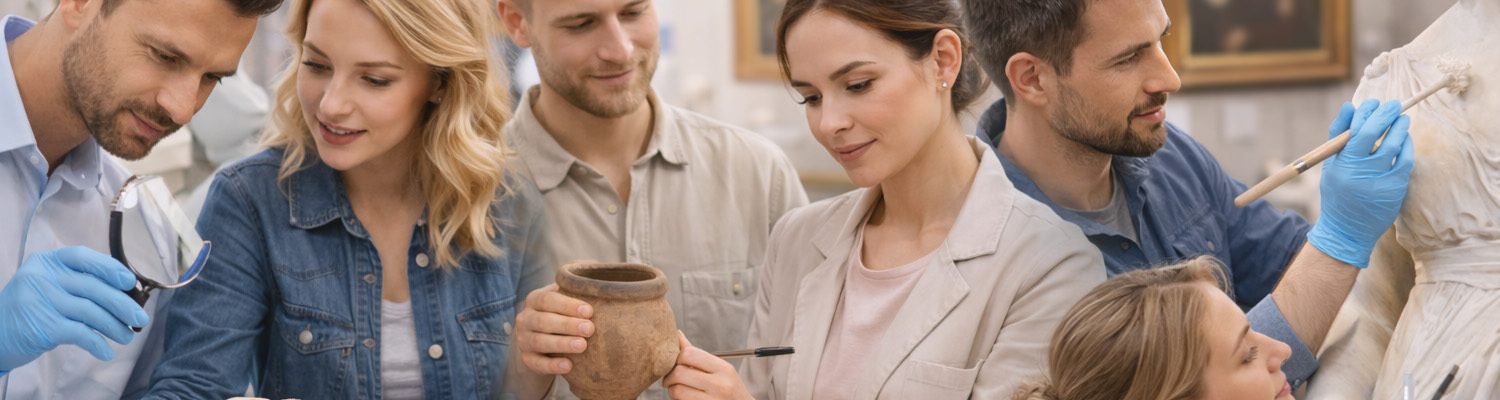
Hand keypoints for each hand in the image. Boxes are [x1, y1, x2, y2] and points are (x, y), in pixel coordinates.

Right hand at [0, 247, 147, 371]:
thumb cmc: (31, 309)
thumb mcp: (48, 287)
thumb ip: (78, 284)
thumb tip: (125, 293)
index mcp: (47, 261)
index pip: (84, 257)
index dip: (110, 268)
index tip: (130, 282)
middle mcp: (42, 277)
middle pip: (94, 287)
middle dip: (123, 304)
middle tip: (141, 319)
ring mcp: (41, 300)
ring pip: (92, 311)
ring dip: (115, 327)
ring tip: (126, 337)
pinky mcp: (43, 326)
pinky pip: (81, 333)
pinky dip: (98, 343)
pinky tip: (106, 351)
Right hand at [513, 284, 593, 374]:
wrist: (542, 341)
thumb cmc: (561, 314)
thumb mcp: (564, 300)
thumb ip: (575, 291)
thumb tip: (598, 286)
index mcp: (534, 299)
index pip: (547, 299)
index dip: (568, 305)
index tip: (589, 311)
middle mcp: (525, 319)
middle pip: (543, 321)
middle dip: (567, 325)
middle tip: (589, 329)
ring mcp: (523, 340)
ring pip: (539, 342)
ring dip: (562, 344)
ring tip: (582, 345)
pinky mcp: (527, 359)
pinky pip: (537, 363)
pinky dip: (552, 365)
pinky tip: (569, 366)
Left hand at [663, 331, 751, 399]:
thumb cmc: (728, 388)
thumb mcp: (719, 370)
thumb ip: (696, 354)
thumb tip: (676, 334)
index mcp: (723, 368)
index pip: (689, 354)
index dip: (676, 357)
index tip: (674, 363)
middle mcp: (720, 384)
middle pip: (680, 372)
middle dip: (669, 375)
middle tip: (668, 379)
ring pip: (677, 390)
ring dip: (671, 389)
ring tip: (675, 389)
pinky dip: (676, 398)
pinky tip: (682, 397)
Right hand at [1309, 99, 1415, 267]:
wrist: (1347, 230)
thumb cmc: (1337, 193)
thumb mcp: (1330, 165)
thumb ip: (1338, 135)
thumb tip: (1350, 106)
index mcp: (1341, 164)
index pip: (1355, 131)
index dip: (1366, 113)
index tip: (1373, 103)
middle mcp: (1359, 172)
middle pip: (1375, 134)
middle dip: (1386, 115)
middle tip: (1393, 105)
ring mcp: (1379, 180)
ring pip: (1393, 146)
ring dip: (1400, 128)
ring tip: (1402, 119)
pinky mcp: (1395, 188)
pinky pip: (1405, 161)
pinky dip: (1406, 146)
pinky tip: (1405, 139)